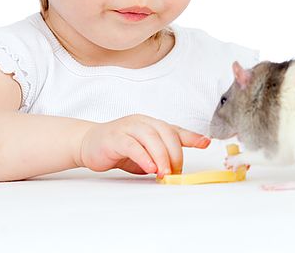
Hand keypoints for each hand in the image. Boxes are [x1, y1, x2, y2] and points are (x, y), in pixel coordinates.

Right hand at [79, 114, 210, 177]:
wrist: (88, 143)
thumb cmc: (119, 148)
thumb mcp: (144, 152)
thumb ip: (158, 157)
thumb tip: (174, 171)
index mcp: (152, 125)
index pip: (175, 130)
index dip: (191, 136)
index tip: (206, 143)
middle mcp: (143, 122)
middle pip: (166, 133)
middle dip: (175, 154)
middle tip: (176, 172)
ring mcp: (128, 127)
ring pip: (151, 138)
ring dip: (161, 156)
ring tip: (165, 173)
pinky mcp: (115, 137)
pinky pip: (132, 145)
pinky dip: (143, 157)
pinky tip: (149, 167)